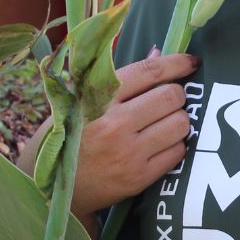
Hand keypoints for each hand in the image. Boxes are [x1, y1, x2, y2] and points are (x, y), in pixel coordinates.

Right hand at [17, 50, 198, 219]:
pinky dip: (175, 145)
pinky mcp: (138, 177)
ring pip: (180, 124)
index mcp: (98, 97)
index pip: (149, 71)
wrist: (50, 186)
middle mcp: (115, 123)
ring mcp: (128, 152)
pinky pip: (177, 152)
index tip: (190, 62)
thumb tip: (158, 53)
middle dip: (177, 95)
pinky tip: (161, 144)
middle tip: (169, 100)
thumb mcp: (80, 100)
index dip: (177, 63)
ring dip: (179, 120)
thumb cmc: (68, 135)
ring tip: (165, 123)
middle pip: (171, 97)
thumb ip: (120, 79)